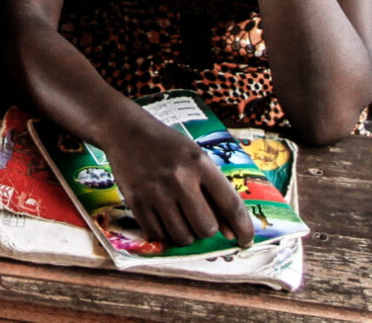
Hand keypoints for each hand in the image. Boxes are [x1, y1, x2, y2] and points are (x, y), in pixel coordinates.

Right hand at [106, 112, 255, 249]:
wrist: (125, 130)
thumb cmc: (168, 146)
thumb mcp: (196, 159)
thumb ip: (214, 193)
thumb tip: (229, 233)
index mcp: (199, 163)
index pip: (231, 205)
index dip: (243, 228)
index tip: (245, 241)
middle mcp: (179, 178)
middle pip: (206, 228)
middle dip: (206, 230)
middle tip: (198, 219)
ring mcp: (155, 191)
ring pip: (182, 237)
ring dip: (186, 234)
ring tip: (180, 218)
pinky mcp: (135, 201)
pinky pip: (157, 235)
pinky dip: (164, 234)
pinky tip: (163, 219)